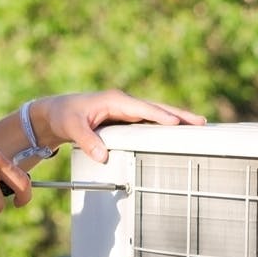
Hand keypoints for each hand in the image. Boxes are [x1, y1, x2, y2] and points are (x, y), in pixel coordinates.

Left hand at [32, 90, 205, 162]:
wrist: (56, 113)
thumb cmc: (64, 116)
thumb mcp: (72, 128)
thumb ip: (87, 141)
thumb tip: (102, 155)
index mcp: (114, 101)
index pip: (142, 108)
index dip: (159, 115)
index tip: (176, 122)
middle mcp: (124, 103)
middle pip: (157, 108)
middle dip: (179, 114)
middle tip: (200, 122)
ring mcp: (126, 110)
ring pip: (156, 113)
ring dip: (176, 119)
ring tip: (198, 125)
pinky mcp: (126, 118)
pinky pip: (150, 120)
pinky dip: (165, 124)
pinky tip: (178, 131)